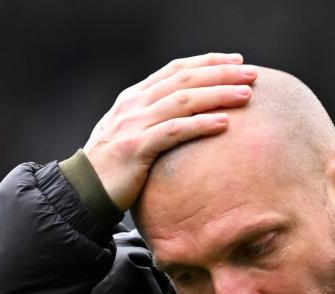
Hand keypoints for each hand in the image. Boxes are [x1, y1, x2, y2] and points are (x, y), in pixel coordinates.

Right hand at [83, 53, 257, 211]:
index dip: (207, 62)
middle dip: (221, 73)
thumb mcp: (130, 134)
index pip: (176, 70)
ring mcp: (134, 125)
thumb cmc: (112, 167)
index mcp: (134, 97)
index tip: (236, 61)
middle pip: (184, 80)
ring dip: (218, 94)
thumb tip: (186, 115)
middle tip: (251, 73)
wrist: (82, 192)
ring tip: (246, 94)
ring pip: (183, 101)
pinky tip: (223, 122)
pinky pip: (174, 131)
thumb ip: (153, 120)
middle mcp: (134, 105)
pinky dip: (200, 124)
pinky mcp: (136, 149)